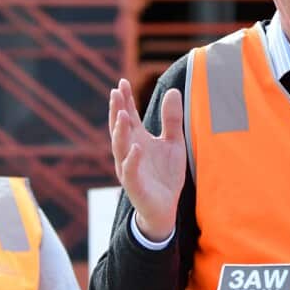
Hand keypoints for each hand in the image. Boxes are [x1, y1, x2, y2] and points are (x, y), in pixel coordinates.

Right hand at [108, 78, 185, 240]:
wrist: (164, 208)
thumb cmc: (165, 174)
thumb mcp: (173, 143)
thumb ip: (172, 119)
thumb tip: (172, 90)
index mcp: (137, 139)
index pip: (128, 116)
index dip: (124, 100)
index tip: (122, 82)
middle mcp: (128, 152)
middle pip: (119, 128)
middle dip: (117, 110)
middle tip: (116, 92)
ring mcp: (129, 168)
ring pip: (120, 147)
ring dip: (120, 131)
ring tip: (123, 115)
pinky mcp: (135, 186)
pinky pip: (130, 171)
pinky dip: (132, 160)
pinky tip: (136, 147)